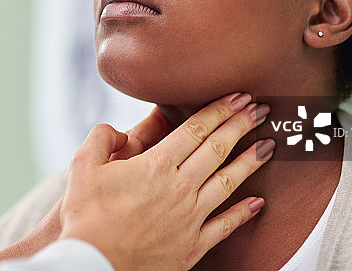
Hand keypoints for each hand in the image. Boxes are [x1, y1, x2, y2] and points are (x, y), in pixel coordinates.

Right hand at [59, 93, 271, 270]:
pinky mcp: (192, 246)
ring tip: (268, 146)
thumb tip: (116, 129)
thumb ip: (102, 138)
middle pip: (218, 149)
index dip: (220, 110)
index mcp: (156, 165)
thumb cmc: (85, 217)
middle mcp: (179, 188)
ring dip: (250, 162)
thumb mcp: (82, 166)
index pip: (196, 129)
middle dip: (241, 126)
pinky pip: (225, 226)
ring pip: (228, 183)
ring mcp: (189, 218)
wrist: (92, 264)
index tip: (238, 97)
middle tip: (260, 109)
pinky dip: (244, 213)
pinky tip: (258, 203)